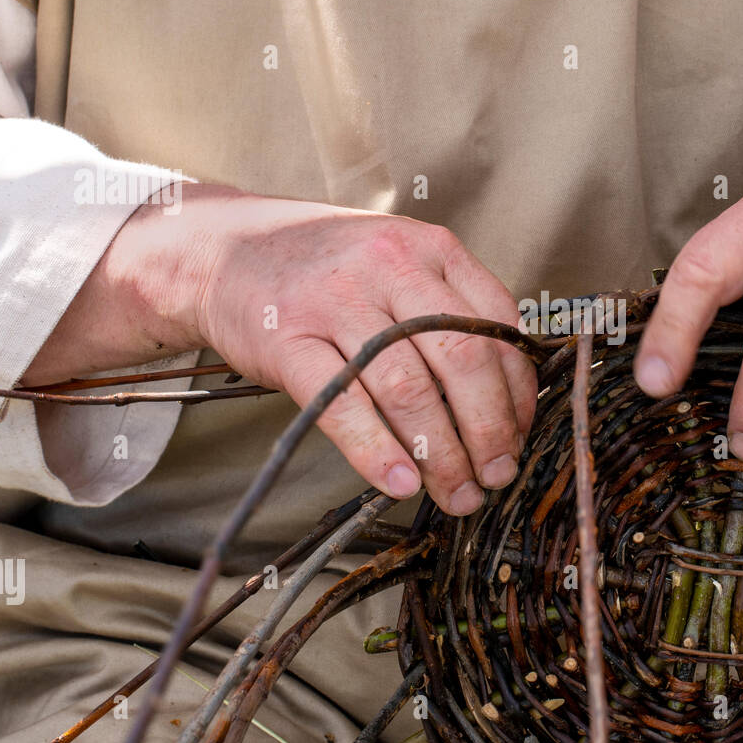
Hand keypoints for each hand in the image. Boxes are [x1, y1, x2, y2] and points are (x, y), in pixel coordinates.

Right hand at [24, 184, 535, 514]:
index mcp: (430, 248)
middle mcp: (389, 267)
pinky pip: (342, 405)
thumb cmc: (328, 270)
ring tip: (457, 493)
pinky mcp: (287, 339)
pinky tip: (400, 483)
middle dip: (489, 431)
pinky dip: (376, 451)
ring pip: (408, 390)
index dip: (518, 390)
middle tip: (497, 476)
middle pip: (462, 361)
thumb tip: (509, 397)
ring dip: (441, 455)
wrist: (223, 250)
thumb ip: (451, 311)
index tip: (520, 434)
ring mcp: (335, 301)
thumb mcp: (399, 264)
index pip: (497, 326)